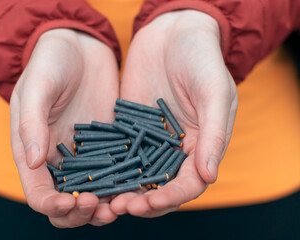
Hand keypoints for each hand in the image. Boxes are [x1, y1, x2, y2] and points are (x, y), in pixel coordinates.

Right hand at [10, 29, 118, 227]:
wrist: (79, 46)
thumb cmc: (50, 62)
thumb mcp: (37, 87)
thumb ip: (32, 123)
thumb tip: (32, 162)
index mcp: (34, 153)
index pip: (39, 194)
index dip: (53, 205)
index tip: (73, 201)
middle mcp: (60, 161)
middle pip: (68, 204)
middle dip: (83, 213)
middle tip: (103, 208)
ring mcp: (86, 155)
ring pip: (96, 193)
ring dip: (107, 205)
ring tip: (123, 204)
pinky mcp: (110, 145)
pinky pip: (117, 171)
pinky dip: (126, 183)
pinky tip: (139, 183)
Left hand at [111, 10, 237, 216]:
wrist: (174, 33)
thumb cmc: (203, 60)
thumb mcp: (214, 93)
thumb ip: (213, 135)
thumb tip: (209, 177)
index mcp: (200, 146)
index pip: (188, 183)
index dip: (172, 196)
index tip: (151, 201)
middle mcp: (174, 149)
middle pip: (159, 185)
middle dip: (142, 200)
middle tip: (121, 207)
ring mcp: (149, 140)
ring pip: (135, 174)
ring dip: (121, 189)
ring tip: (103, 200)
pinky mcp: (128, 128)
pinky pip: (117, 151)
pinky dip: (107, 165)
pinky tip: (92, 174)